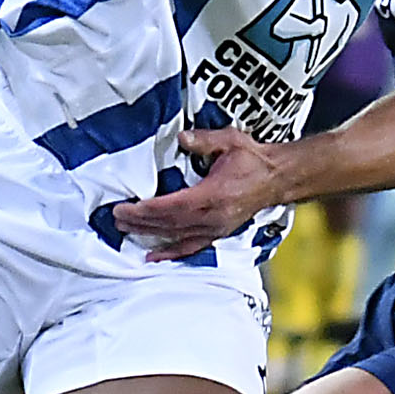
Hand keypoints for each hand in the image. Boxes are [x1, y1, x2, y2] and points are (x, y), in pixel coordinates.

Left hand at [111, 126, 287, 261]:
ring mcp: (215, 228)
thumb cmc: (253, 158)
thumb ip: (204, 140)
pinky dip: (169, 253)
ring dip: (149, 234)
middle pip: (170, 223)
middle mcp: (213, 216)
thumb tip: (181, 137)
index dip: (148, 209)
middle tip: (116, 217)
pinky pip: (190, 247)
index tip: (127, 207)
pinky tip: (152, 256)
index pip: (174, 206)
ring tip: (125, 230)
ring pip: (176, 236)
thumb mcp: (231, 141)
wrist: (277, 178)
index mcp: (214, 194)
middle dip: (141, 221)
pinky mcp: (218, 234)